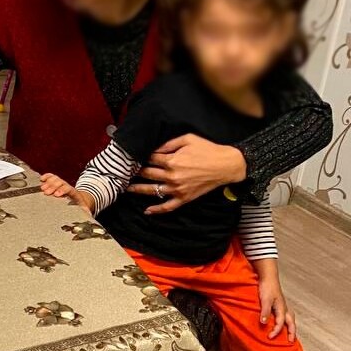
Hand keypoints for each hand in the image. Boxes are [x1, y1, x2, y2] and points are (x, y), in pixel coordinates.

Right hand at [39, 173, 94, 212]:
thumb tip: (86, 213)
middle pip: (60, 182)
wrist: (79, 199)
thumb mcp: (84, 209)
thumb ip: (85, 211)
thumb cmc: (79, 206)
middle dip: (53, 186)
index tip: (56, 195)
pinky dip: (47, 176)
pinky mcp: (56, 183)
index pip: (68, 189)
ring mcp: (61, 184)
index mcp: (73, 193)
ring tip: (42, 188)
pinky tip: (41, 179)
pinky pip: (52, 177)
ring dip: (49, 182)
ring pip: (56, 179)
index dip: (62, 190)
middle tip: (46, 192)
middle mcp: (67, 186)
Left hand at [126, 134, 246, 214]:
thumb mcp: (188, 139)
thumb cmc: (208, 150)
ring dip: (138, 190)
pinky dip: (157, 210)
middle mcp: (172, 176)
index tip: (132, 158)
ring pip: (153, 191)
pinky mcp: (184, 198)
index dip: (140, 158)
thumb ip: (168, 143)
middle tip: (124, 172)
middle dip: (135, 173)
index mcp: (171, 161)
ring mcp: (177, 189)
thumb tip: (155, 148)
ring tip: (126, 189)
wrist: (226, 165)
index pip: (149, 159)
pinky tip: (147, 210)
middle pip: (147, 174)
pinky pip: (168, 207)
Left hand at [254, 260, 296, 340]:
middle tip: (291, 342)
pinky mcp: (280, 304)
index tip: (270, 337)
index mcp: (281, 308)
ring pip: (290, 319)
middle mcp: (284, 308)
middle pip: (291, 323)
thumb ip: (264, 311)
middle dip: (292, 333)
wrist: (268, 277)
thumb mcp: (264, 300)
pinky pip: (286, 316)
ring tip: (290, 335)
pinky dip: (286, 322)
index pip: (280, 323)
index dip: (276, 331)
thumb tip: (263, 323)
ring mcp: (283, 306)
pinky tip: (282, 323)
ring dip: (291, 327)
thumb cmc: (267, 287)